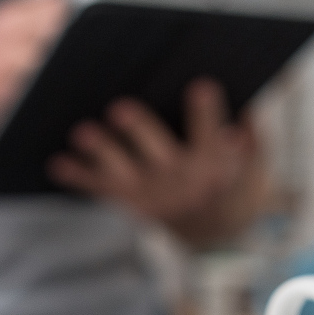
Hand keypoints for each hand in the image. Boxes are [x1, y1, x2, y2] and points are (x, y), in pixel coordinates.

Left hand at [47, 79, 266, 245]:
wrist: (218, 229)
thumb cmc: (235, 177)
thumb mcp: (255, 158)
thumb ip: (249, 130)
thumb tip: (245, 87)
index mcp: (217, 167)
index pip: (212, 135)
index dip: (206, 113)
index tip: (201, 85)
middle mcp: (183, 185)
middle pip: (161, 156)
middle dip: (140, 132)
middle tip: (120, 108)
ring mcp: (155, 197)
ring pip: (126, 175)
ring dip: (102, 153)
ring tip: (82, 133)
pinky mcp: (132, 205)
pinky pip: (103, 191)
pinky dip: (79, 177)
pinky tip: (58, 162)